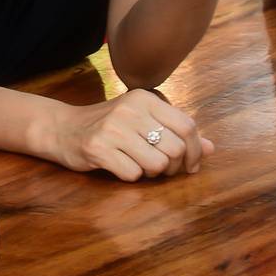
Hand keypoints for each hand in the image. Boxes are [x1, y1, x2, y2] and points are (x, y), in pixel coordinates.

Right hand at [50, 90, 213, 181]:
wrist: (63, 128)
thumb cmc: (109, 125)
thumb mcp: (143, 120)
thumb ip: (176, 132)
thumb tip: (212, 148)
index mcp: (144, 98)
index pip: (187, 126)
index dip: (195, 150)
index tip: (191, 164)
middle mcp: (130, 109)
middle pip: (175, 149)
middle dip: (173, 167)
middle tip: (162, 168)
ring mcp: (112, 128)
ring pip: (157, 165)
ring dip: (152, 173)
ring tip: (139, 165)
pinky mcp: (98, 148)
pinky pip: (133, 174)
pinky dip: (131, 176)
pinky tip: (120, 166)